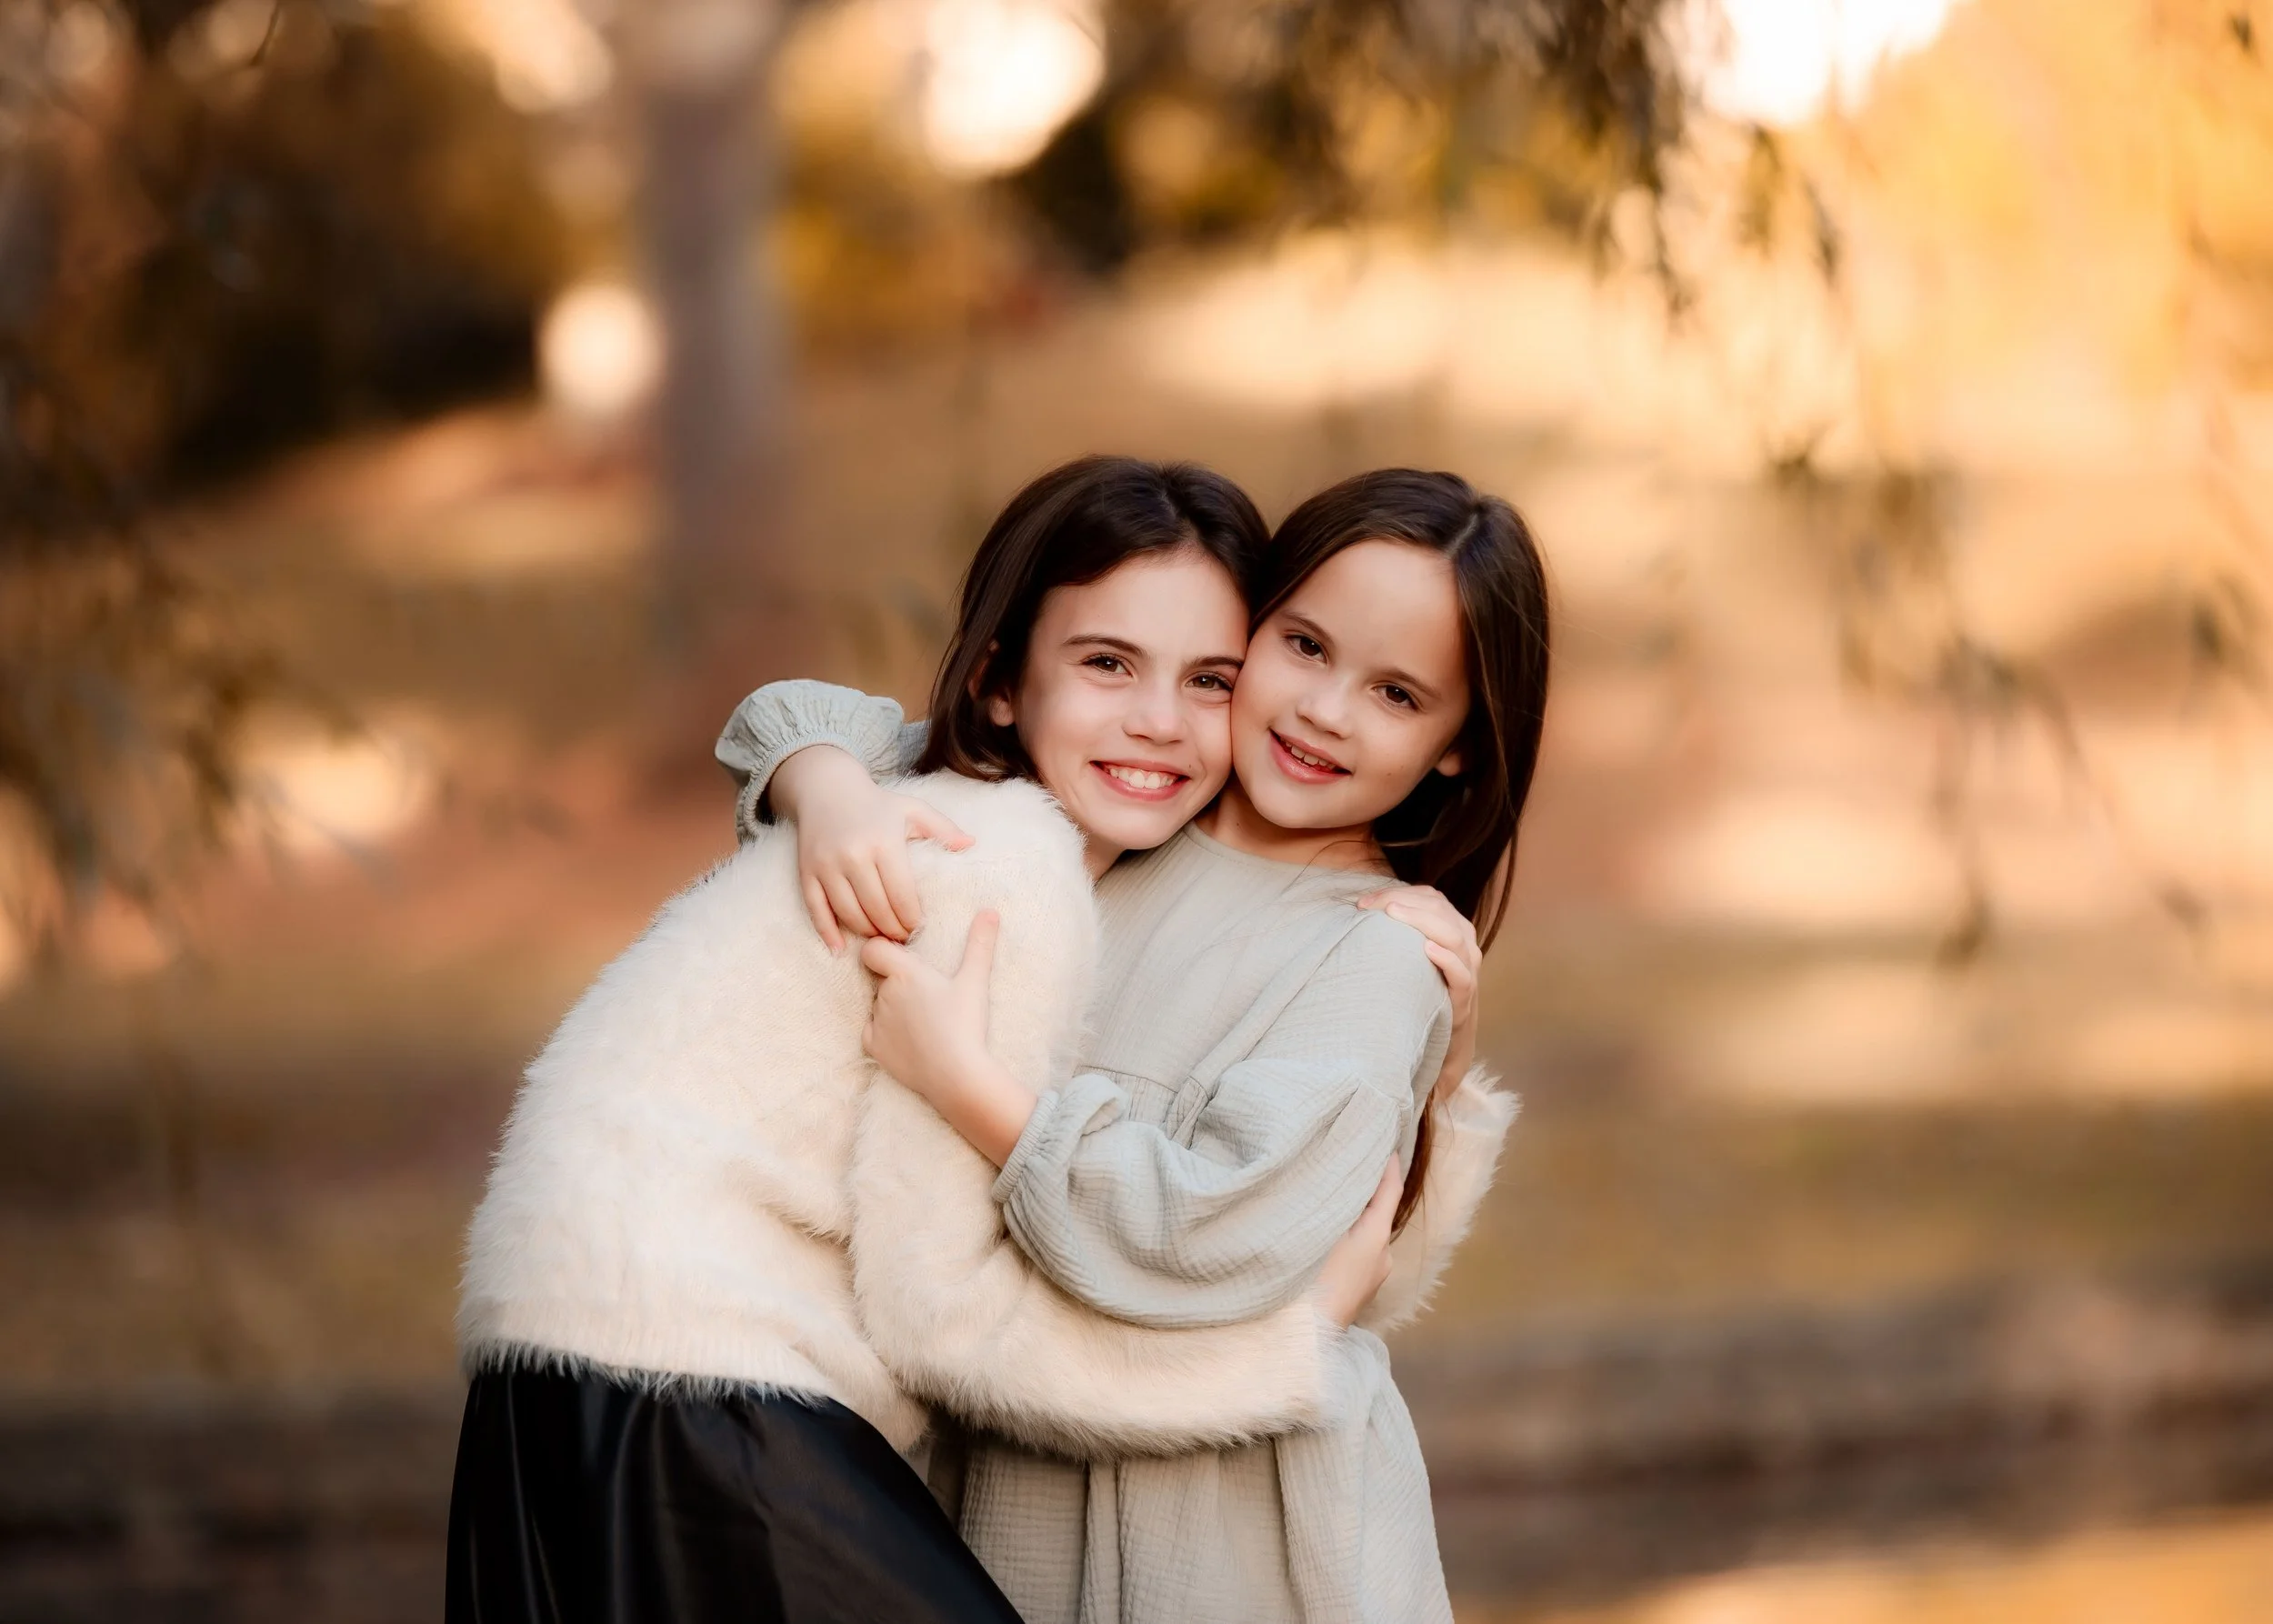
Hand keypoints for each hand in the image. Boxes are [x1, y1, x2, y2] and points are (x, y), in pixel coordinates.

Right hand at [772, 745, 971, 949]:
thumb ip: (943, 828)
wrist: (826, 789)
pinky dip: (827, 933)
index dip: (912, 919)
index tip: (920, 929)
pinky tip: (840, 949)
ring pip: (849, 914)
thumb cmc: (877, 804)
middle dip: (893, 931)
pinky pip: (816, 910)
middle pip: (877, 910)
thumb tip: (971, 844)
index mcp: (884, 842)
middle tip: (903, 940)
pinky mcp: (807, 872)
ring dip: (868, 933)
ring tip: (882, 939)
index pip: (902, 895)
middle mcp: (854, 855)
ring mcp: (827, 865)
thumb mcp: (913, 810)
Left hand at [860, 912, 1036, 1164]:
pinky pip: (872, 1032)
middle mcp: (884, 993)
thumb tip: (990, 911)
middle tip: (927, 997)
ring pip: (878, 1005)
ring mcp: (877, 1021)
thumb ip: (980, 944)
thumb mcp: (975, 981)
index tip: (901, 958)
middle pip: (882, 979)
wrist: (957, 1075)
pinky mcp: (873, 1047)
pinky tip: (909, 1039)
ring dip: (892, 1008)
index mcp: (904, 972)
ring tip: (924, 1021)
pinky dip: (884, 1033)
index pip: (873, 949)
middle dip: (897, 983)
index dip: (883, 950)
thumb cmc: (966, 1024)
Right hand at [1315, 1159, 1400, 1327]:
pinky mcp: (1357, 1292)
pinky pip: (1356, 1253)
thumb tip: (1338, 1181)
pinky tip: (1323, 1237)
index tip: (1386, 1143)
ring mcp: (1371, 1278)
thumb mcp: (1321, 1233)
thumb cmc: (1312, 1283)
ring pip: (1364, 1234)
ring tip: (1329, 1200)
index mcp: (1376, 1237)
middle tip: (1346, 1165)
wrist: (1307, 1341)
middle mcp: (1382, 1256)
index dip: (1388, 1166)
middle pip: (1376, 1212)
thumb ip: (1333, 1204)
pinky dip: (1345, 1238)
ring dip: (1351, 1217)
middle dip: (1364, 1191)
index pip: (1389, 1191)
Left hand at [1359, 884, 1478, 1104]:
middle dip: (1404, 902)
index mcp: (1452, 925)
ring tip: (1394, 914)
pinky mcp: (1465, 994)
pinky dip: (1446, 958)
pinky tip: (1426, 948)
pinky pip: (1461, 972)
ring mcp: (1468, 967)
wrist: (1443, 1031)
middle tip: (1372, 906)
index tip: (1365, 902)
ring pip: (1452, 935)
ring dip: (1422, 920)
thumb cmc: (1420, 985)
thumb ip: (1397, 930)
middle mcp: (1464, 942)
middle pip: (1439, 910)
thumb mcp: (1409, 953)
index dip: (1398, 893)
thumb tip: (1359, 908)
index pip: (1429, 897)